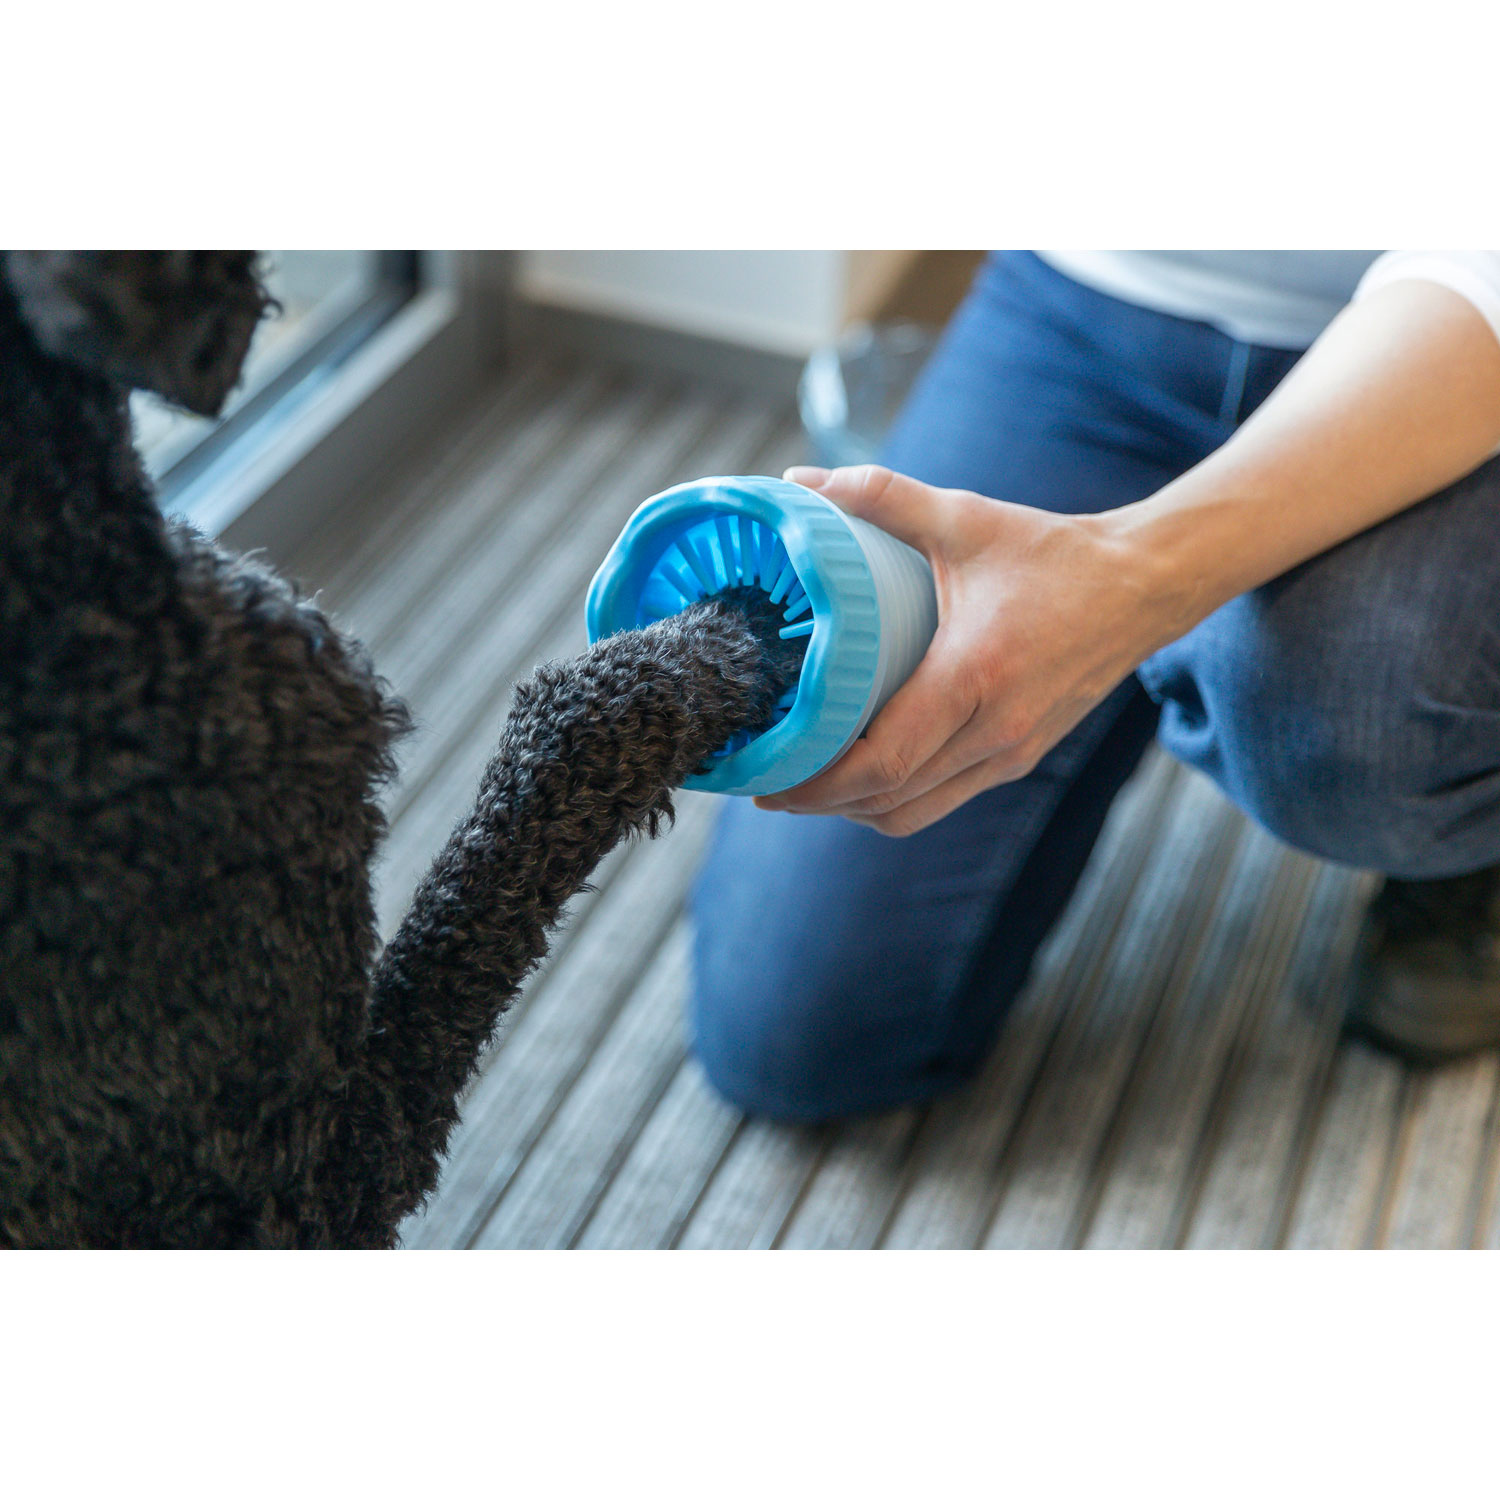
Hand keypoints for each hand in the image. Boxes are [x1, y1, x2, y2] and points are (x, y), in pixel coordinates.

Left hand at [754, 465, 1188, 835]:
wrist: (1145, 586)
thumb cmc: (1053, 554)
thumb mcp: (963, 518)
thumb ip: (880, 496)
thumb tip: (798, 478)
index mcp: (975, 676)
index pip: (882, 762)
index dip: (816, 781)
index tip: (765, 775)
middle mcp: (995, 731)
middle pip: (886, 800)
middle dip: (817, 800)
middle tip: (763, 781)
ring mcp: (1010, 754)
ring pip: (911, 813)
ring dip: (852, 808)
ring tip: (801, 782)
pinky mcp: (1017, 759)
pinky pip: (939, 801)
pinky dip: (891, 799)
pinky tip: (856, 773)